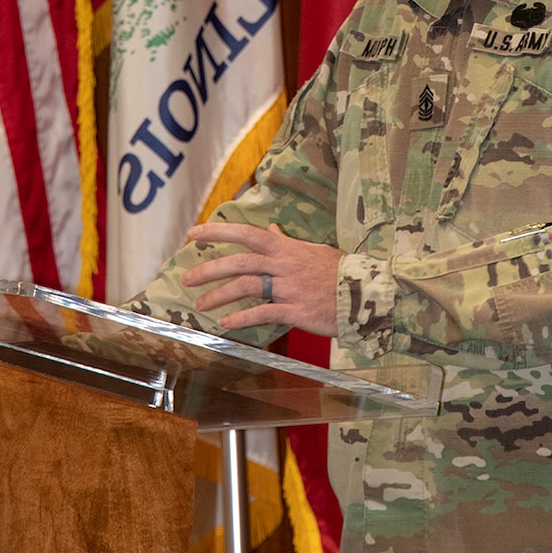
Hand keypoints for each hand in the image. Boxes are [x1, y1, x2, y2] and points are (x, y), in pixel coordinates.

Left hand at [181, 222, 340, 335]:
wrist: (365, 294)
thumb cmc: (340, 271)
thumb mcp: (314, 250)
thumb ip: (288, 242)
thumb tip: (271, 229)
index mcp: (287, 248)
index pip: (248, 234)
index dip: (220, 232)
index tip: (195, 233)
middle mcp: (285, 265)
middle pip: (240, 263)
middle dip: (210, 269)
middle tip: (187, 279)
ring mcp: (289, 288)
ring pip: (247, 288)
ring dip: (220, 296)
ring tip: (201, 305)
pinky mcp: (296, 310)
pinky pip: (264, 313)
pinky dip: (243, 318)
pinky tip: (227, 323)